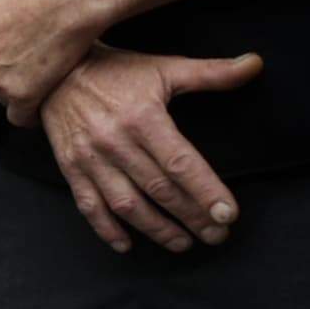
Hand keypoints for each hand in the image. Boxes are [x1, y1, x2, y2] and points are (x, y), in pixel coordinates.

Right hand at [36, 44, 260, 253]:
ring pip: (127, 204)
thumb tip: (255, 64)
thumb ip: (211, 72)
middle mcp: (116, 142)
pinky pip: (88, 205)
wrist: (54, 72)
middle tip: (217, 235)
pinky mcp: (70, 168)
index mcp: (143, 118)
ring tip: (183, 243)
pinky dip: (106, 229)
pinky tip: (127, 245)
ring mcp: (90, 158)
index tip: (228, 214)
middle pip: (160, 190)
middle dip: (192, 216)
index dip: (206, 191)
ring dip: (157, 229)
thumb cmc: (115, 71)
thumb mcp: (164, 68)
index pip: (180, 163)